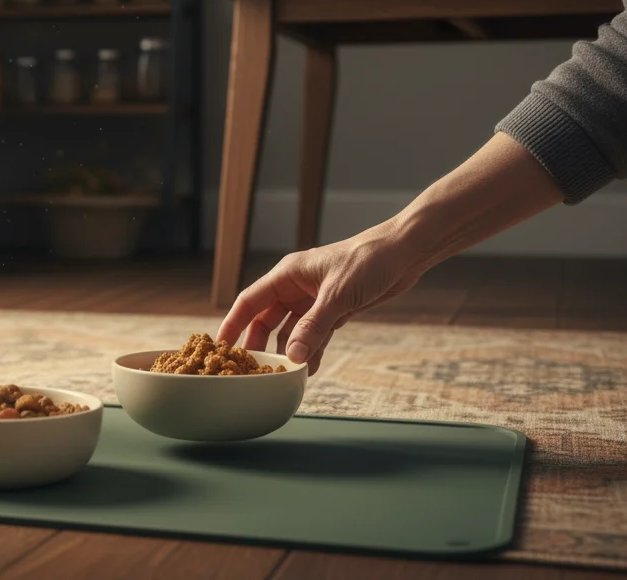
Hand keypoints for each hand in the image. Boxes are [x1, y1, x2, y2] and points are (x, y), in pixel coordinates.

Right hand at [215, 223, 426, 374]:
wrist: (405, 253)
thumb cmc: (368, 260)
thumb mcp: (337, 296)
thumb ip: (313, 327)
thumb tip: (293, 357)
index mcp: (288, 274)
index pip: (250, 301)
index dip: (233, 323)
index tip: (221, 346)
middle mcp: (297, 286)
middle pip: (267, 318)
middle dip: (259, 343)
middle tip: (251, 368)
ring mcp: (315, 299)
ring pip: (292, 329)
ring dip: (289, 350)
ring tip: (282, 374)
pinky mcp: (335, 309)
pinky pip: (315, 334)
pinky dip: (312, 350)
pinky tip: (310, 368)